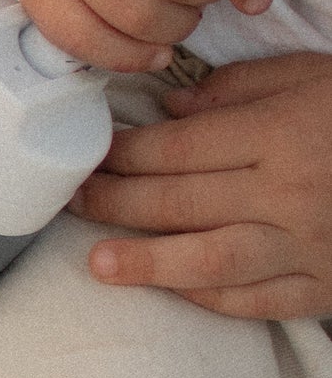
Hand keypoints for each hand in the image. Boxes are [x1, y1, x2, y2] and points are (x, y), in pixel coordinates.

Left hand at [72, 53, 331, 316]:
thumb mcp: (317, 76)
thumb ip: (242, 89)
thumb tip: (170, 111)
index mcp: (285, 134)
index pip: (180, 149)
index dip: (125, 153)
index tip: (89, 154)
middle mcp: (290, 195)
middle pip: (181, 203)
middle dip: (116, 203)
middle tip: (71, 202)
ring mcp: (307, 248)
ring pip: (210, 263)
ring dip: (148, 263)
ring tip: (98, 262)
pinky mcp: (326, 287)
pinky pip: (255, 301)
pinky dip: (208, 297)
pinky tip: (171, 288)